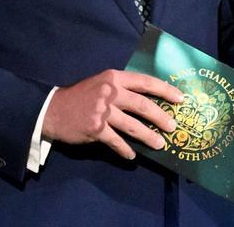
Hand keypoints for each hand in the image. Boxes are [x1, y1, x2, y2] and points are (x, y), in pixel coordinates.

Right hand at [42, 69, 182, 159]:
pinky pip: (117, 142)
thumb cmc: (81, 96)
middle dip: (161, 117)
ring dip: (149, 137)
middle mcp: (110, 92)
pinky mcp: (96, 129)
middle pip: (143, 105)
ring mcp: (103, 111)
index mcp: (114, 77)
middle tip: (173, 127)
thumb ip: (121, 88)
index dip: (165, 90)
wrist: (53, 109)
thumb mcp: (101, 83)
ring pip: (133, 126)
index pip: (145, 82)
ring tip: (160, 145)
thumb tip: (148, 100)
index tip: (180, 99)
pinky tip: (132, 156)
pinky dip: (126, 150)